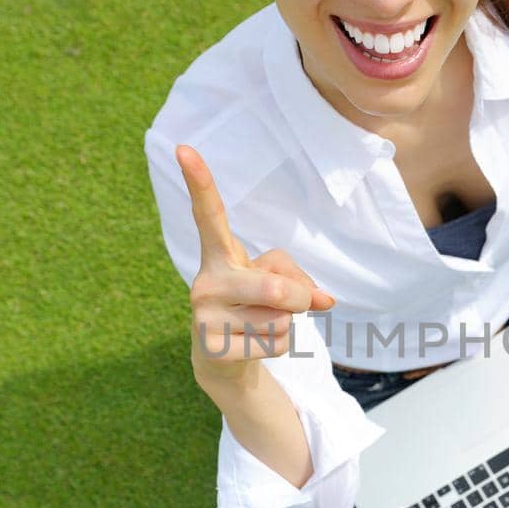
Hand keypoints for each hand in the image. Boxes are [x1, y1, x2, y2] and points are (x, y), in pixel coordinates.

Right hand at [175, 144, 335, 390]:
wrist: (223, 359)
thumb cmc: (254, 306)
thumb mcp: (276, 282)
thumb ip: (300, 281)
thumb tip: (324, 300)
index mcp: (220, 254)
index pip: (210, 214)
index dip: (200, 182)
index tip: (184, 148)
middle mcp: (206, 280)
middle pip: (275, 287)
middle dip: (300, 299)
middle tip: (294, 305)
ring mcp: (203, 315)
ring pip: (281, 320)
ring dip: (287, 325)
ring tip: (260, 326)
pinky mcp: (211, 348)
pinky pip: (275, 344)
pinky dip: (279, 347)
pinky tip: (252, 347)